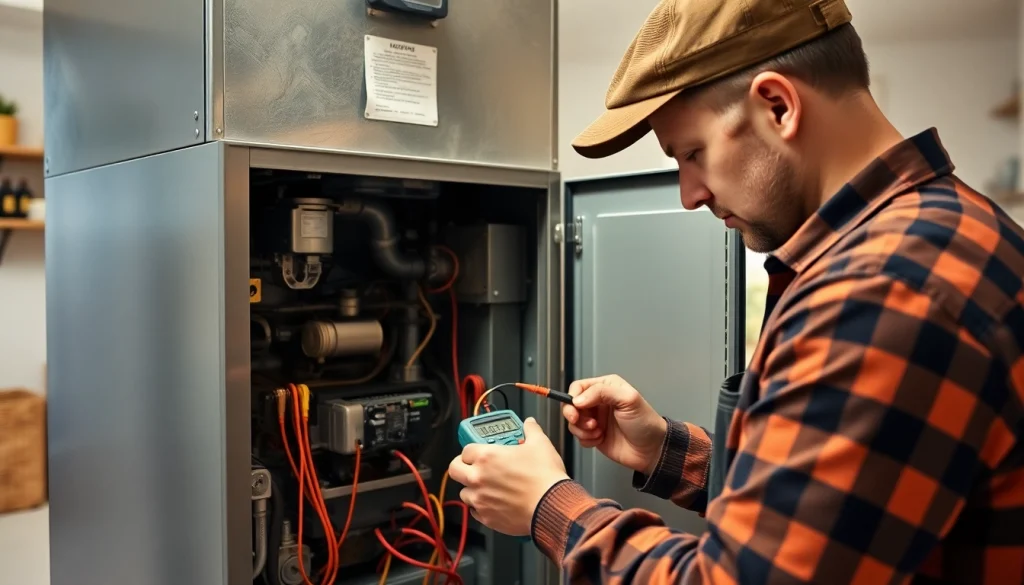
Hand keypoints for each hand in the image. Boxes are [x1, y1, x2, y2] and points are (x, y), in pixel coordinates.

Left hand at [448, 418, 568, 536]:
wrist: (551, 506)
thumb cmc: (544, 477)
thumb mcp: (540, 444)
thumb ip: (531, 431)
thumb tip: (530, 424)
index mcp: (486, 457)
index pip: (465, 450)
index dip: (473, 450)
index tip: (480, 452)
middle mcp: (478, 478)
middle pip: (454, 470)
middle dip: (462, 467)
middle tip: (473, 467)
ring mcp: (480, 499)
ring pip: (464, 493)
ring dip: (472, 489)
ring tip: (487, 487)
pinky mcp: (487, 518)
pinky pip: (475, 511)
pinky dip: (481, 507)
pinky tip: (494, 503)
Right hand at [563, 374, 667, 475]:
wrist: (652, 450)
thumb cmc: (645, 422)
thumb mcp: (628, 400)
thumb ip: (602, 393)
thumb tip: (577, 399)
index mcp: (606, 387)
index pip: (579, 387)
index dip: (574, 397)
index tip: (578, 408)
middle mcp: (598, 402)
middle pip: (571, 404)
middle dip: (574, 415)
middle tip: (582, 422)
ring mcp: (595, 419)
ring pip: (573, 422)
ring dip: (582, 429)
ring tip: (598, 432)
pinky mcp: (594, 435)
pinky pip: (579, 437)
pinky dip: (586, 440)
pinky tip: (600, 439)